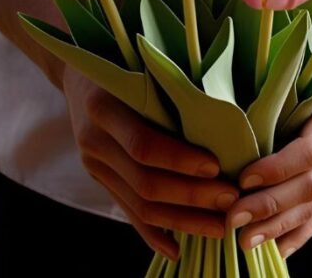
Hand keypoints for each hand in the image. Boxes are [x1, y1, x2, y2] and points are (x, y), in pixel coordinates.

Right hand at [63, 69, 239, 259]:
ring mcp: (94, 166)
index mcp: (104, 107)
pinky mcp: (100, 180)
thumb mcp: (140, 66)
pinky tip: (178, 249)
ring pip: (139, 205)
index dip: (180, 160)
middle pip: (145, 182)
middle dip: (192, 197)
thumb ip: (169, 87)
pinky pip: (127, 213)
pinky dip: (152, 234)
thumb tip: (225, 112)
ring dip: (182, 221)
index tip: (217, 166)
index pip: (144, 145)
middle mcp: (94, 141)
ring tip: (220, 226)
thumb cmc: (123, 62)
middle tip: (232, 201)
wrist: (79, 74)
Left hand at [226, 61, 311, 257]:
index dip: (277, 169)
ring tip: (245, 241)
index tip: (242, 179)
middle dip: (272, 206)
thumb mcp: (310, 63)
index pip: (311, 150)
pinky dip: (301, 230)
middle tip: (234, 220)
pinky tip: (276, 248)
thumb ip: (283, 88)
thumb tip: (231, 116)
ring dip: (282, 225)